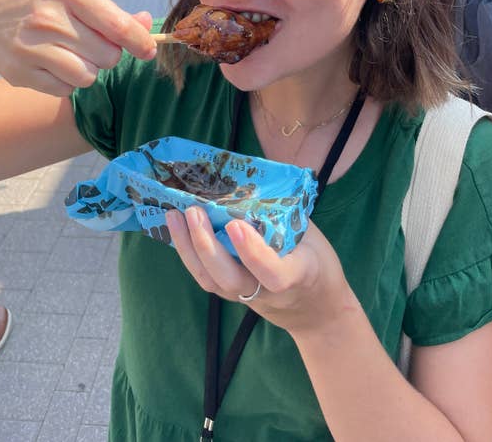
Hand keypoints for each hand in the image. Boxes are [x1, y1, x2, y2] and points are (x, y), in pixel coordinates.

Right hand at [0, 0, 156, 97]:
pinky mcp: (21, 72)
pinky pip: (66, 90)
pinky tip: (51, 66)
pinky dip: (66, 83)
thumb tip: (146, 23)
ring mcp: (32, 45)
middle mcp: (49, 16)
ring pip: (88, 76)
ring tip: (70, 56)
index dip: (140, 42)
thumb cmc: (44, 9)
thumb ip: (113, 12)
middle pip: (108, 56)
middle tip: (90, 46)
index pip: (118, 24)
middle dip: (107, 56)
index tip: (149, 51)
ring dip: (87, 71)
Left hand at [165, 206, 358, 336]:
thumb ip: (285, 216)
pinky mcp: (232, 294)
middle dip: (206, 246)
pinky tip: (178, 229)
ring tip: (174, 215)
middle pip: (229, 280)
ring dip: (189, 249)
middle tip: (193, 211)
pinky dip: (189, 254)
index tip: (236, 225)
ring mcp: (246, 296)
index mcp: (296, 275)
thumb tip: (252, 182)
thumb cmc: (317, 262)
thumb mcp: (311, 236)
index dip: (252, 251)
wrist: (317, 309)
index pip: (272, 272)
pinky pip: (207, 278)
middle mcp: (266, 292)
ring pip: (211, 281)